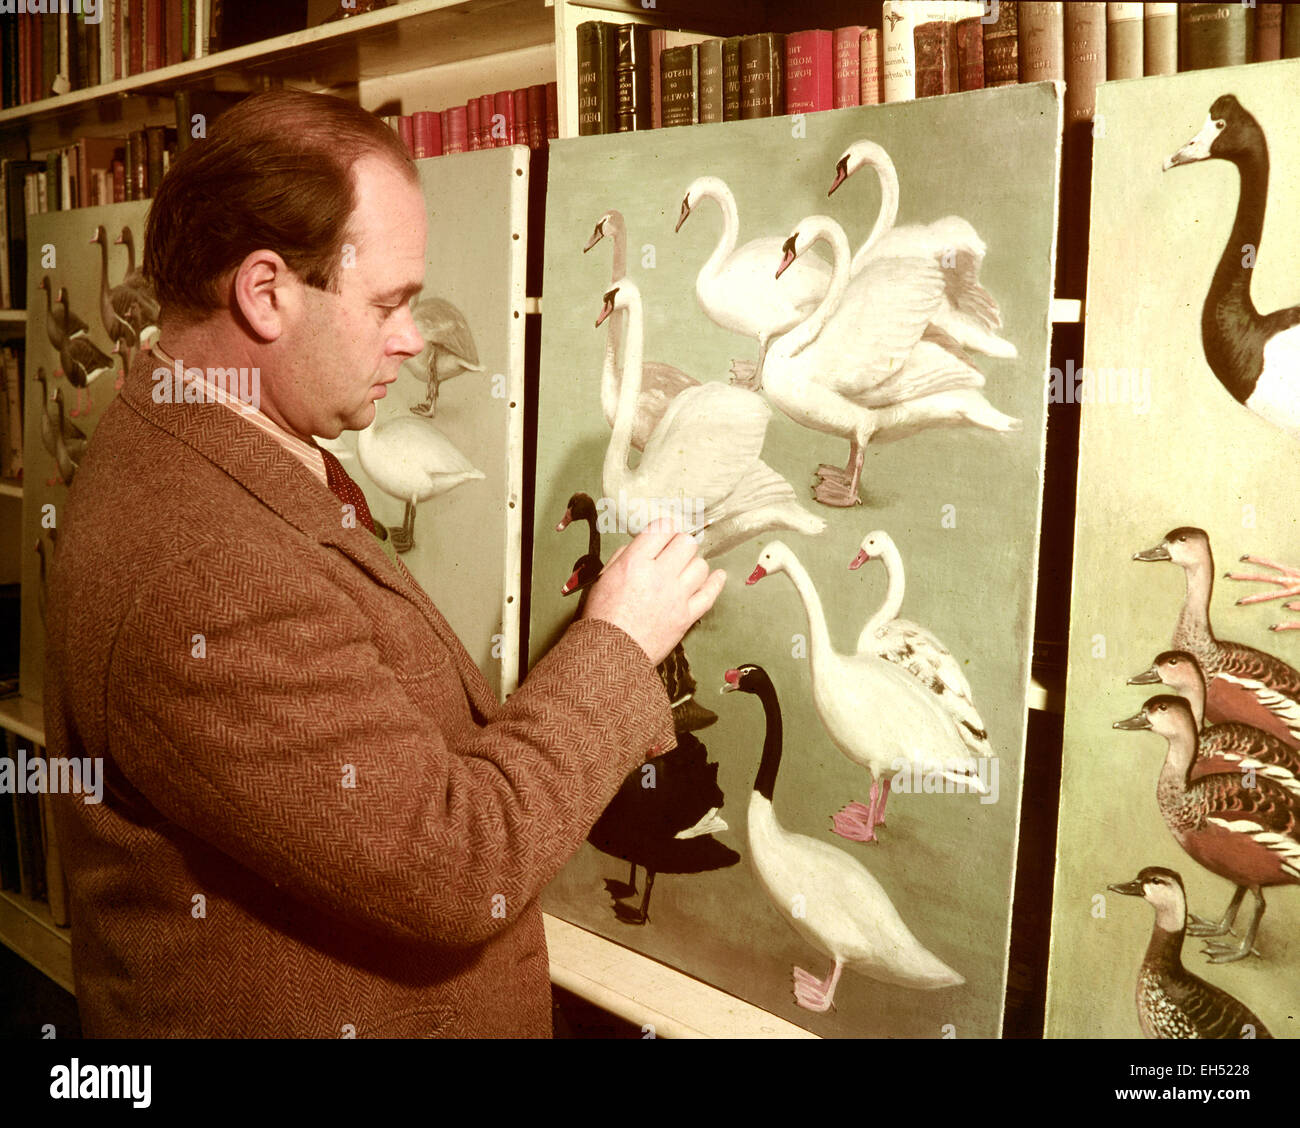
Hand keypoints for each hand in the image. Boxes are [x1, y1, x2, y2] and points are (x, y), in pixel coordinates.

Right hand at [582, 518, 725, 665]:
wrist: (611, 653)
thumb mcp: (604, 578)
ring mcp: (676, 596)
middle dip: (680, 544)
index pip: (662, 528)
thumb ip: (625, 557)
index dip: (664, 528)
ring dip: (693, 564)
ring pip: (701, 565)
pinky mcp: (687, 616)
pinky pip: (711, 593)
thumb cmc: (602, 618)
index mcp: (635, 563)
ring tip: (685, 571)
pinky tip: (717, 576)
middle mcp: (659, 575)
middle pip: (686, 543)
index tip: (664, 534)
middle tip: (674, 552)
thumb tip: (643, 545)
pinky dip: (715, 582)